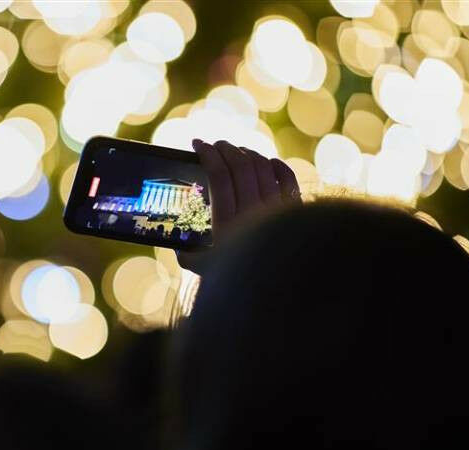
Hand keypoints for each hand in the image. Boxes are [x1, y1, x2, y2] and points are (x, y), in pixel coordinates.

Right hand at [177, 139, 300, 269]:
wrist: (274, 286)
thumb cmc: (231, 276)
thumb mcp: (201, 266)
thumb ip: (184, 251)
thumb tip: (174, 233)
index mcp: (227, 225)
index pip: (219, 176)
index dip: (207, 154)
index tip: (197, 144)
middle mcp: (254, 214)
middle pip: (241, 165)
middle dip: (225, 148)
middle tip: (214, 145)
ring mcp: (277, 210)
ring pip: (262, 166)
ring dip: (246, 152)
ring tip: (235, 152)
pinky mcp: (294, 208)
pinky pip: (286, 175)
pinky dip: (274, 164)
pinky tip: (264, 162)